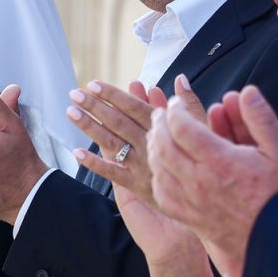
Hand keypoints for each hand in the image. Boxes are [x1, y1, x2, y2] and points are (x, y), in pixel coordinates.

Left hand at [69, 75, 204, 207]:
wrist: (206, 198)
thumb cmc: (204, 158)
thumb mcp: (203, 127)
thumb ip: (188, 103)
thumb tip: (179, 78)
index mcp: (164, 129)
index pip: (133, 107)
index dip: (113, 95)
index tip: (94, 85)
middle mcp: (150, 145)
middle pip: (118, 122)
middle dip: (95, 106)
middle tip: (75, 93)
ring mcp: (141, 166)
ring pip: (112, 143)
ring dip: (90, 127)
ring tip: (71, 112)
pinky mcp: (137, 186)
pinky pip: (113, 173)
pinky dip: (95, 163)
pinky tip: (78, 152)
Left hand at [148, 86, 277, 276]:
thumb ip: (260, 117)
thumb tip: (245, 91)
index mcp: (219, 161)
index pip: (181, 127)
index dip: (174, 110)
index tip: (176, 102)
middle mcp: (199, 181)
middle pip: (163, 145)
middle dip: (159, 125)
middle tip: (161, 113)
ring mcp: (191, 202)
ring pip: (158, 168)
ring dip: (154, 147)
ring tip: (159, 135)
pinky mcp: (189, 217)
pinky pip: (161, 193)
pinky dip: (157, 174)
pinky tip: (162, 166)